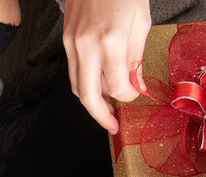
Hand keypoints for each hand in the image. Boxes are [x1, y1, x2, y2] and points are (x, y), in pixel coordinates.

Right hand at [62, 0, 150, 131]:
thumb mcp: (140, 22)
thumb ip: (135, 57)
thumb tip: (134, 84)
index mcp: (109, 41)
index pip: (116, 87)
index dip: (128, 96)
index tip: (136, 93)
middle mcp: (86, 45)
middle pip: (88, 97)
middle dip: (102, 115)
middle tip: (113, 125)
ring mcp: (72, 43)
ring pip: (77, 87)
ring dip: (92, 102)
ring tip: (106, 109)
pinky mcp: (66, 40)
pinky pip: (73, 71)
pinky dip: (85, 83)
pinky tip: (97, 86)